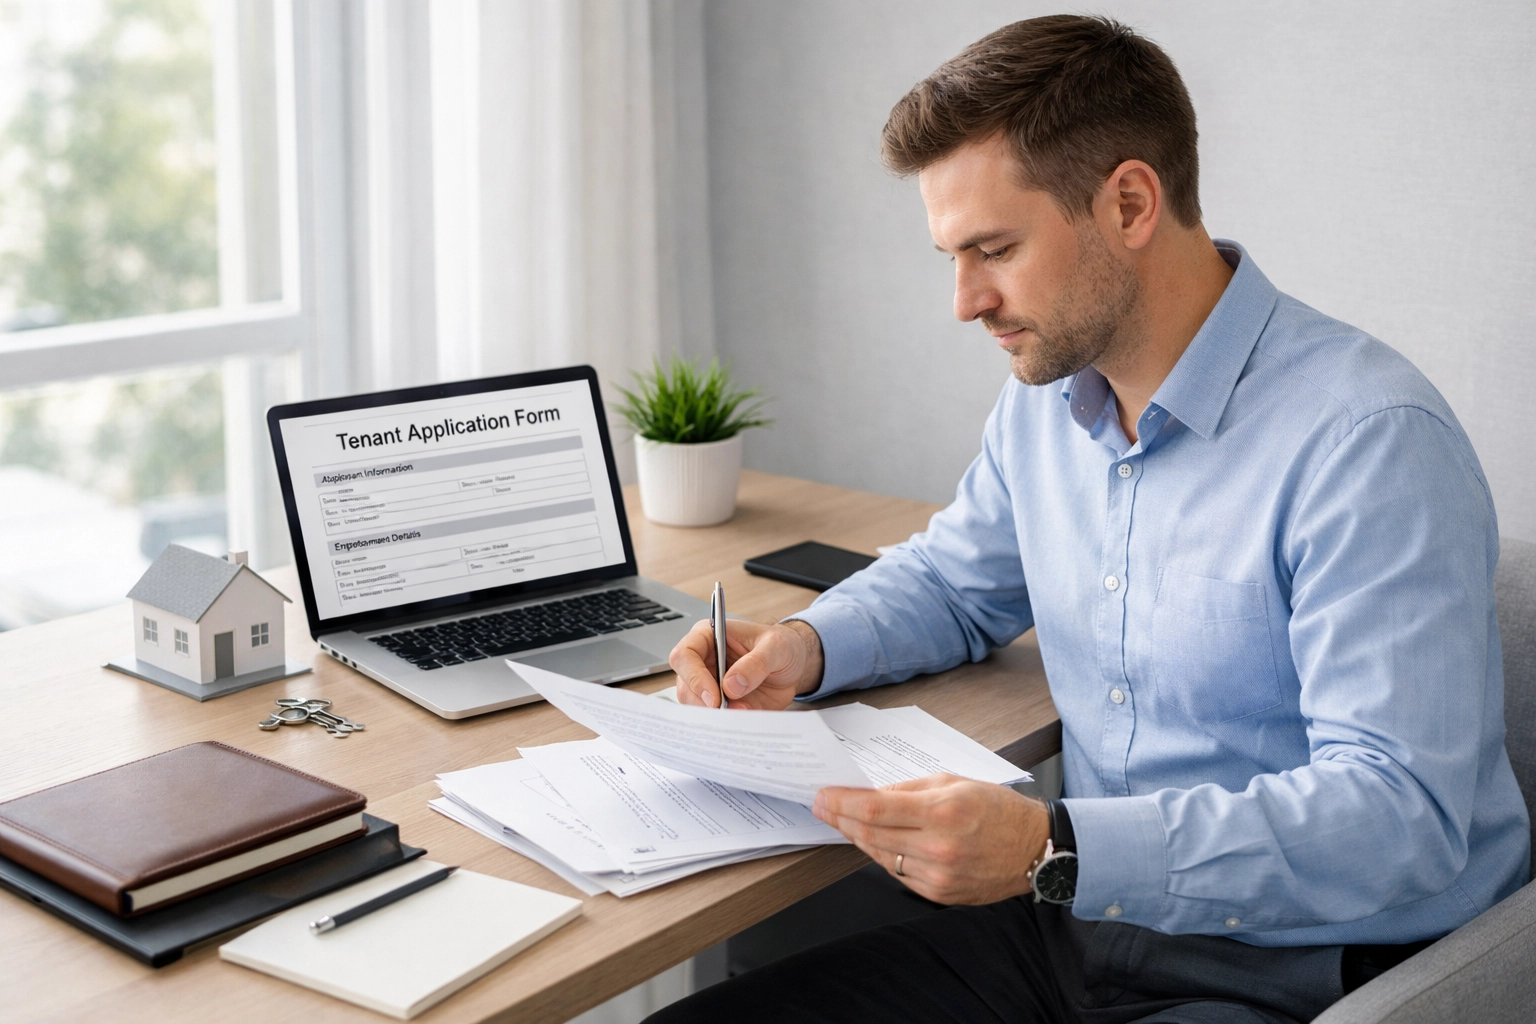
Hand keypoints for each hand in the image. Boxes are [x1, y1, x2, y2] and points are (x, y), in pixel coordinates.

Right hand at [669, 618, 823, 709]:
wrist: (794, 665)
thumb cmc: (781, 645)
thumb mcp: (776, 647)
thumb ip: (756, 662)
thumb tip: (731, 685)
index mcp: (708, 637)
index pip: (685, 655)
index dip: (694, 678)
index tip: (714, 697)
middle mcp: (702, 661)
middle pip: (685, 686)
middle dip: (704, 704)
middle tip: (729, 712)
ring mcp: (709, 685)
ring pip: (696, 706)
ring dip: (717, 715)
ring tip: (745, 711)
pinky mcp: (720, 704)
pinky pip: (714, 719)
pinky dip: (727, 723)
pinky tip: (745, 717)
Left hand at [812, 775, 1049, 904]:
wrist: (1034, 848)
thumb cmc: (997, 809)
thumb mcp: (953, 782)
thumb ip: (909, 789)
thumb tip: (871, 794)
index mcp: (941, 812)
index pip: (874, 809)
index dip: (841, 803)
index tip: (822, 796)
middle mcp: (938, 847)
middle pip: (871, 834)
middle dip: (840, 819)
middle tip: (822, 807)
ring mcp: (938, 875)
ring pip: (880, 856)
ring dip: (858, 838)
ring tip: (843, 822)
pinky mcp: (939, 894)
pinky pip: (898, 873)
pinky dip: (883, 856)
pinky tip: (876, 842)